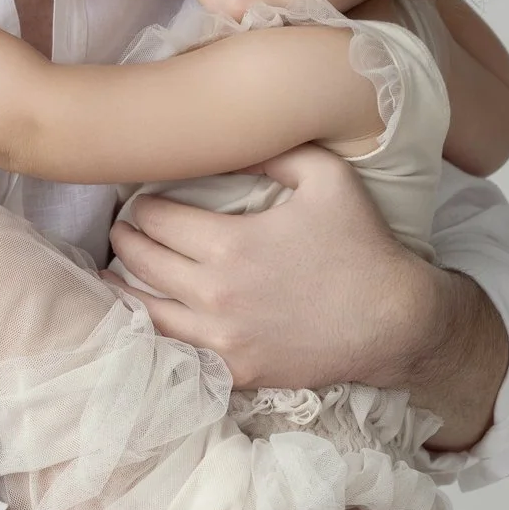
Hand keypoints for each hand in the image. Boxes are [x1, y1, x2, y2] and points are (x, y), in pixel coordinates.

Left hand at [105, 144, 437, 392]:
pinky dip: (153, 334)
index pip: (156, 219)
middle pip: (142, 262)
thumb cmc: (361, 245)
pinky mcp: (236, 371)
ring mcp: (222, 340)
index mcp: (228, 245)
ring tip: (114, 274)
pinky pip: (177, 354)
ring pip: (147, 312)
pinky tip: (145, 321)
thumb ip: (273, 151)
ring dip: (124, 288)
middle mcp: (214, 295)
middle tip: (122, 229)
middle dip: (126, 239)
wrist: (395, 322)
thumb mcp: (326, 177)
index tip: (142, 200)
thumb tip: (230, 139)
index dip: (143, 205)